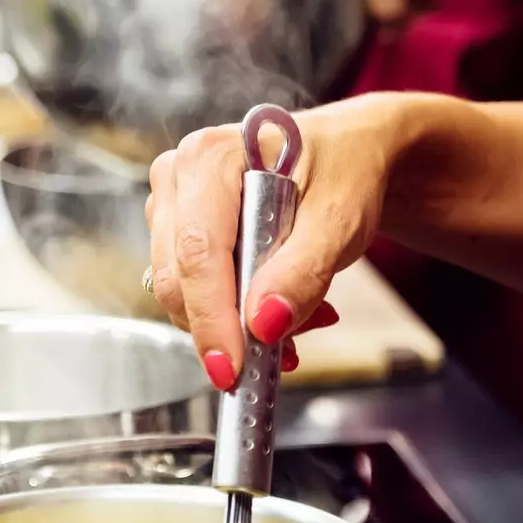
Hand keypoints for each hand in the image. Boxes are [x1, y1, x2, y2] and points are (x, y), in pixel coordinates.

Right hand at [145, 96, 401, 389]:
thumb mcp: (339, 220)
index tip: (231, 369)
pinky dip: (233, 313)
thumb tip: (264, 325)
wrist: (350, 154)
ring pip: (181, 291)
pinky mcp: (179, 231)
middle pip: (180, 277)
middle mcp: (178, 177)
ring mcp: (173, 205)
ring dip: (236, 321)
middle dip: (229, 326)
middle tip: (287, 348)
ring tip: (301, 316)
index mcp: (211, 158)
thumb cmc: (344, 171)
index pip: (198, 252)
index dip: (212, 318)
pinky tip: (276, 307)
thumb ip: (301, 273)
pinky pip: (191, 291)